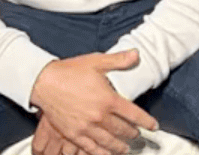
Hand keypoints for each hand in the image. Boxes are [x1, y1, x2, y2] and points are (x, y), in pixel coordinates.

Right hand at [30, 50, 157, 154]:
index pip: (134, 114)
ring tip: (126, 148)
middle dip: (133, 134)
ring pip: (109, 142)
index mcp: (108, 99)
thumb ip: (119, 60)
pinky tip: (107, 154)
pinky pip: (91, 148)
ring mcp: (86, 127)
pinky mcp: (74, 134)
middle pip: (123, 130)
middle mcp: (99, 116)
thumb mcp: (97, 61)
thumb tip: (137, 54)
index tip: (153, 126)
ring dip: (120, 147)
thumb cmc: (70, 71)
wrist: (44, 82)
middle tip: (138, 136)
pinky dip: (101, 153)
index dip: (146, 122)